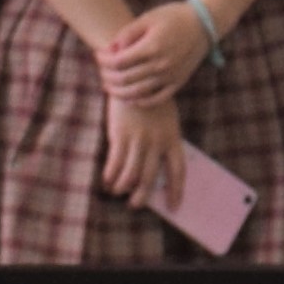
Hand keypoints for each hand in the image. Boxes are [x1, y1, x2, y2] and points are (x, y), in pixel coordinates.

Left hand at [97, 5, 209, 108]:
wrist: (204, 23)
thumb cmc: (174, 16)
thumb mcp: (148, 18)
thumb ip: (127, 34)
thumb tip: (111, 49)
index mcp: (152, 47)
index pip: (118, 62)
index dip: (103, 61)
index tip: (97, 55)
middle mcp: (161, 64)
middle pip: (124, 79)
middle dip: (107, 76)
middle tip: (100, 71)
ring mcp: (170, 76)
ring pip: (137, 93)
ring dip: (119, 92)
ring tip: (109, 86)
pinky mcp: (178, 82)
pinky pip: (157, 98)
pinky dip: (141, 101)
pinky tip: (130, 99)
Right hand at [100, 83, 186, 205]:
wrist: (134, 77)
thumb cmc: (150, 98)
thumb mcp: (167, 118)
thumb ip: (164, 139)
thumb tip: (159, 163)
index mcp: (172, 137)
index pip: (178, 170)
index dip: (176, 190)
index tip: (174, 206)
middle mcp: (157, 141)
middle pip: (150, 178)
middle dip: (141, 196)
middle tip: (134, 205)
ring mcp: (138, 139)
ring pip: (131, 174)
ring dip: (122, 188)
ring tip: (116, 192)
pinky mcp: (120, 134)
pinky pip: (115, 163)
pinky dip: (110, 175)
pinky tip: (106, 181)